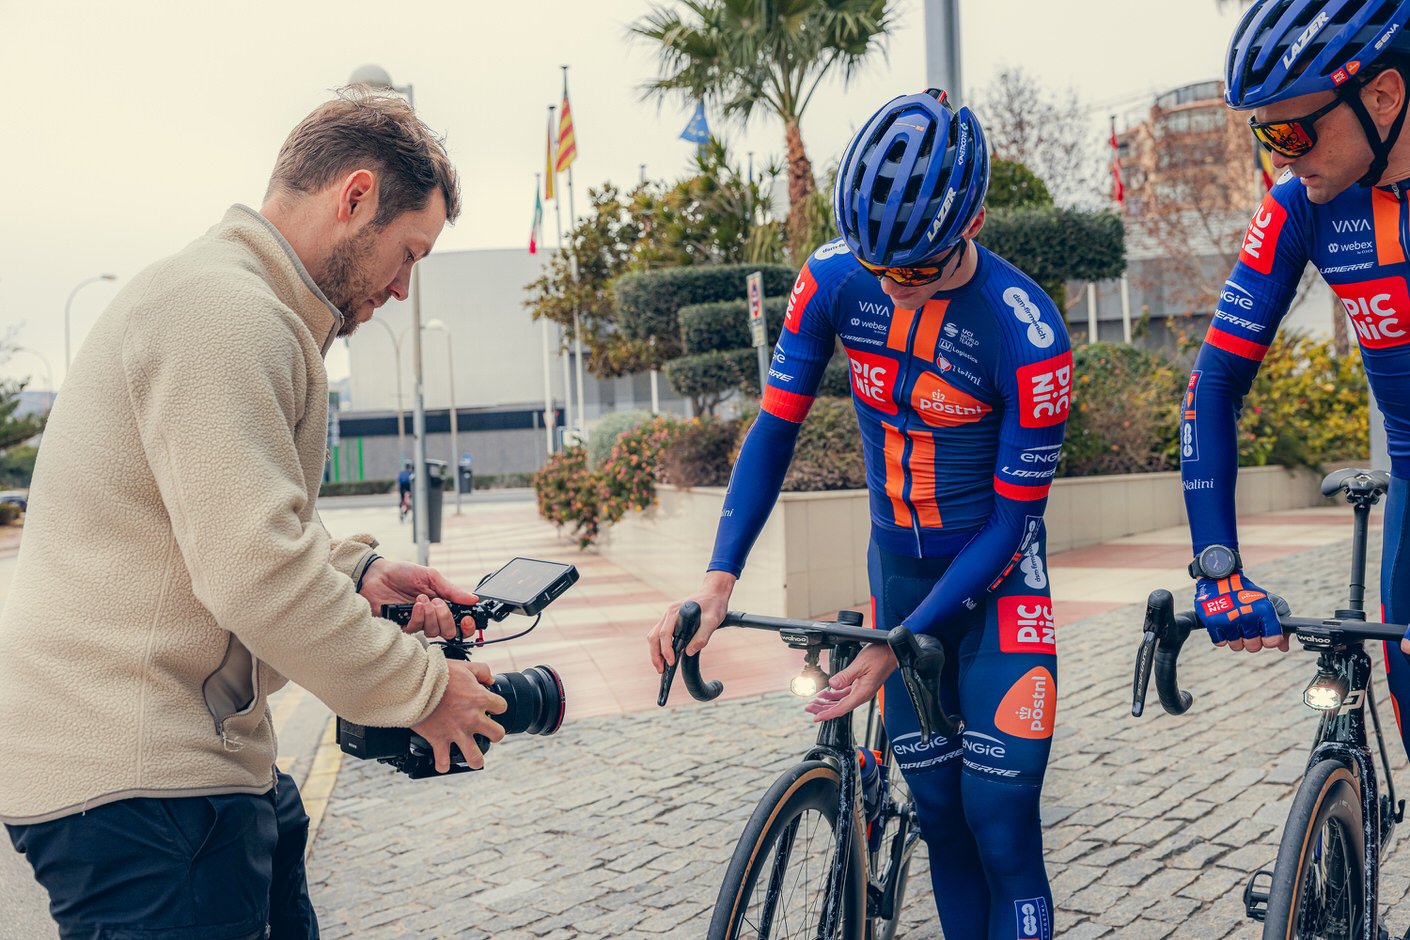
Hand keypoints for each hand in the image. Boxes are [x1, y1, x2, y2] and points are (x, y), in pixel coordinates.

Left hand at [359, 557, 478, 638]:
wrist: (378, 574)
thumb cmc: (403, 573)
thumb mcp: (431, 577)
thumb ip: (452, 590)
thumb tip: (473, 599)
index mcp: (443, 604)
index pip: (461, 623)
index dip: (467, 626)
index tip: (466, 619)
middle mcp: (432, 616)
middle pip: (449, 632)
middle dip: (447, 619)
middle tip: (439, 603)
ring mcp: (418, 622)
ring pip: (433, 632)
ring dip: (431, 615)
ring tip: (422, 599)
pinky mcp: (402, 625)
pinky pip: (416, 629)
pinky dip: (419, 616)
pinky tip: (415, 605)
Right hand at [411, 660, 506, 773]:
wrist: (414, 684)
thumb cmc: (437, 674)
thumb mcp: (464, 666)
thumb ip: (482, 670)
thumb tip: (490, 680)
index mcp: (480, 699)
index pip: (501, 707)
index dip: (497, 706)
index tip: (491, 706)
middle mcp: (472, 718)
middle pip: (497, 735)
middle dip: (494, 734)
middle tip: (487, 732)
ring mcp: (456, 731)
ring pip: (475, 757)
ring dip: (476, 759)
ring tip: (474, 759)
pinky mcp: (439, 740)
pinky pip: (443, 760)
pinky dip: (443, 764)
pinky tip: (444, 763)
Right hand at [647, 571, 735, 673]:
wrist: (714, 592)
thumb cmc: (714, 605)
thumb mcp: (712, 622)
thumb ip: (701, 637)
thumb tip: (688, 652)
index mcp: (675, 612)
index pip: (665, 634)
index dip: (666, 650)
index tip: (671, 663)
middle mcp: (668, 613)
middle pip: (654, 636)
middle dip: (655, 655)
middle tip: (661, 670)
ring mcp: (668, 616)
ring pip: (654, 636)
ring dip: (655, 651)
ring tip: (661, 666)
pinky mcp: (671, 619)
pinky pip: (660, 633)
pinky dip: (660, 646)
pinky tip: (666, 655)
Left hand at [805, 643, 897, 721]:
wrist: (891, 652)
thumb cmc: (880, 656)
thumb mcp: (860, 664)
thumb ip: (845, 676)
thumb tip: (832, 685)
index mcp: (862, 692)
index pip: (842, 708)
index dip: (828, 714)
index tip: (816, 718)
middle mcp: (862, 694)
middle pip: (840, 707)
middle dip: (823, 709)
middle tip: (809, 709)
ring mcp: (861, 690)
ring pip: (841, 701)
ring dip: (827, 702)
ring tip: (814, 703)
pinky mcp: (861, 685)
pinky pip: (845, 694)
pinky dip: (834, 695)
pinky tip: (826, 694)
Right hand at [1194, 573, 1286, 652]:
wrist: (1220, 577)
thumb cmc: (1247, 592)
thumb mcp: (1269, 600)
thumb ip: (1282, 622)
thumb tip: (1283, 646)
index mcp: (1264, 610)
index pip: (1272, 640)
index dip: (1269, 640)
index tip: (1265, 635)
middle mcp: (1247, 615)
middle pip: (1253, 646)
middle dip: (1251, 641)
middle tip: (1247, 630)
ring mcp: (1229, 619)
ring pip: (1236, 646)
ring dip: (1236, 639)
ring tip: (1235, 626)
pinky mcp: (1212, 621)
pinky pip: (1219, 642)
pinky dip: (1221, 637)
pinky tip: (1223, 625)